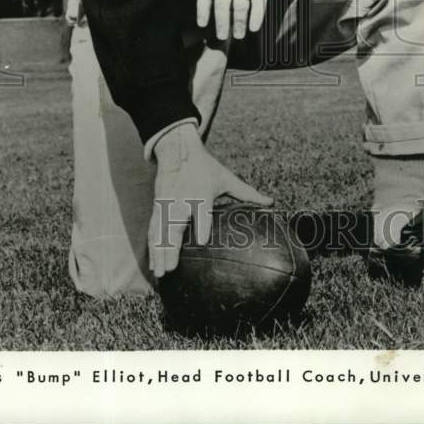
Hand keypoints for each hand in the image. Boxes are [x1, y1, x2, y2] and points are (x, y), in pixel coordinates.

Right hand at [148, 123, 272, 277]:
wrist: (177, 150)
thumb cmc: (205, 167)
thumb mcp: (226, 178)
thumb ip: (247, 193)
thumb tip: (271, 202)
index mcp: (201, 193)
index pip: (201, 211)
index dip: (202, 225)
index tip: (203, 240)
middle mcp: (181, 200)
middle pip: (175, 225)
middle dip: (172, 248)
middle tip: (171, 269)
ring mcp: (167, 204)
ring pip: (160, 231)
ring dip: (158, 253)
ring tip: (160, 273)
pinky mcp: (157, 207)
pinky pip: (153, 230)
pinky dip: (152, 247)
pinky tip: (153, 265)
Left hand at [197, 0, 301, 40]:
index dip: (202, 9)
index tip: (202, 24)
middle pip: (221, 1)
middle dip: (221, 22)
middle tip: (222, 36)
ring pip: (239, 4)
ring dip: (238, 22)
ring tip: (239, 35)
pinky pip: (258, 0)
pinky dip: (256, 16)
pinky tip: (254, 27)